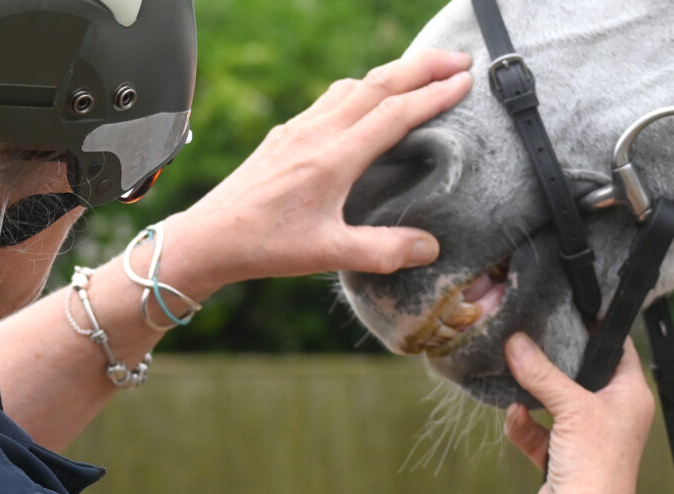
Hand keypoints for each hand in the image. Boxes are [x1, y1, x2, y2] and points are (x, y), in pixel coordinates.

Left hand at [170, 49, 472, 286]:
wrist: (208, 237)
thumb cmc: (265, 246)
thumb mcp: (329, 254)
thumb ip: (383, 251)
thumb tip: (431, 247)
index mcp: (332, 158)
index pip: (394, 114)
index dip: (433, 96)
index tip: (465, 82)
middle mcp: (316, 133)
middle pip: (377, 84)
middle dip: (422, 66)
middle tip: (459, 59)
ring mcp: (298, 129)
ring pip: (353, 85)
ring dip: (392, 72)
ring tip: (422, 72)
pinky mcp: (285, 135)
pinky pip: (331, 98)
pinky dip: (362, 88)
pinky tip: (367, 99)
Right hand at [503, 334, 654, 493]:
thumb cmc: (598, 467)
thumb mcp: (572, 407)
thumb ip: (542, 373)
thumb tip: (517, 342)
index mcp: (630, 396)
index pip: (619, 349)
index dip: (599, 328)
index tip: (573, 309)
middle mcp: (612, 413)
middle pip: (580, 374)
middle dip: (553, 362)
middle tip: (531, 339)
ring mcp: (587, 435)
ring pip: (555, 401)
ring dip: (533, 394)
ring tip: (515, 375)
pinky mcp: (563, 455)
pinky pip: (538, 429)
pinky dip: (524, 423)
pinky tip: (514, 415)